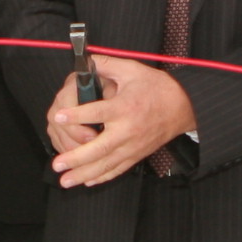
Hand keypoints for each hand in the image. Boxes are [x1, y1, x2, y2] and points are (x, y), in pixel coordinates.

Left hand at [46, 54, 194, 187]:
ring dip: (84, 173)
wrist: (184, 106)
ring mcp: (132, 146)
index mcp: (125, 107)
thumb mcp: (133, 70)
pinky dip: (102, 177)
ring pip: (106, 164)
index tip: (59, 117)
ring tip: (65, 180)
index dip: (77, 115)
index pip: (97, 112)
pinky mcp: (137, 155)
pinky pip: (118, 169)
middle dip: (76, 158)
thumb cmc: (157, 88)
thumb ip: (108, 65)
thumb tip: (86, 60)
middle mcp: (127, 130)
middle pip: (99, 148)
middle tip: (57, 164)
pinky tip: (87, 181)